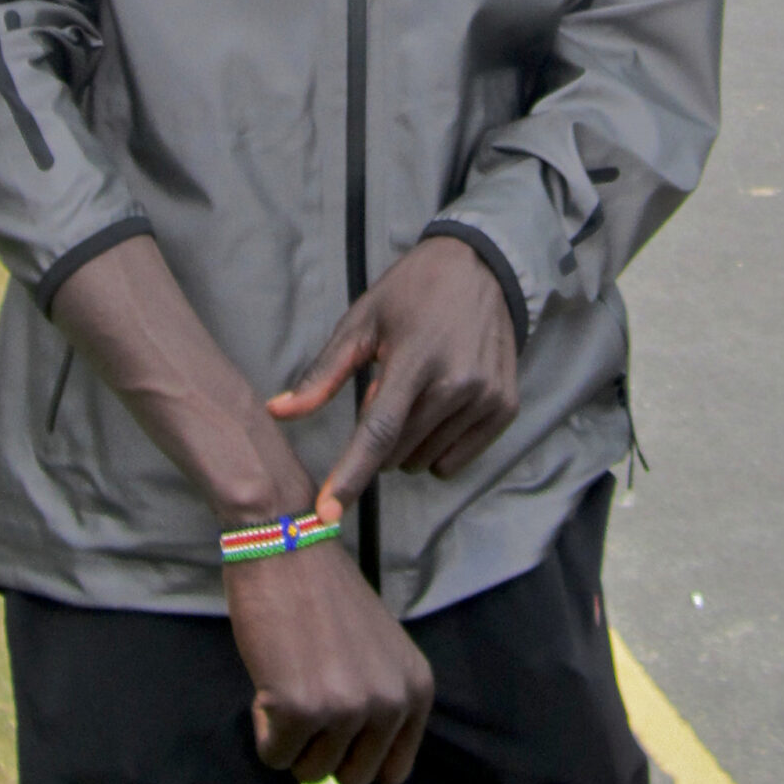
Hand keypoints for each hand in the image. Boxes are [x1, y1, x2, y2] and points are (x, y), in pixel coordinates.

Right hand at [227, 540, 433, 783]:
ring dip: (289, 738)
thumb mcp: (379, 649)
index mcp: (416, 689)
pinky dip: (262, 727)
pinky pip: (273, 756)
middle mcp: (390, 703)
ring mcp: (346, 709)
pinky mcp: (299, 709)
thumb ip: (381, 698)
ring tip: (289, 681)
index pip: (393, 771)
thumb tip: (360, 764)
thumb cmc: (323, 594)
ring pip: (309, 773)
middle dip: (320, 751)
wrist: (284, 545)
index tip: (335, 723)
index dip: (356, 755)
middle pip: (352, 779)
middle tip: (306, 701)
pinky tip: (270, 679)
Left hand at [268, 237, 518, 523]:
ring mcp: (486, 398)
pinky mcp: (505, 408)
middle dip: (379, 439)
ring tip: (418, 394)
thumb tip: (278, 411)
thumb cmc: (411, 294)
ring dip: (408, 444)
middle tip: (387, 391)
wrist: (482, 268)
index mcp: (415, 359)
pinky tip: (441, 407)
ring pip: (424, 462)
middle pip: (396, 453)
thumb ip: (323, 375)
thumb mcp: (361, 322)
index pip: (378, 432)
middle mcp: (457, 384)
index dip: (349, 476)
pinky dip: (437, 447)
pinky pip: (455, 461)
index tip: (327, 514)